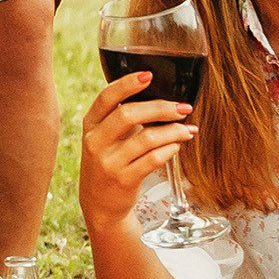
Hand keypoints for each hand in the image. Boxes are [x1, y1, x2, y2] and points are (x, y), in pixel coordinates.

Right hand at [78, 70, 197, 236]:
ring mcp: (108, 163)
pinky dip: (169, 149)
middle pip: (129, 115)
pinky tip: (177, 145)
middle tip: (183, 108)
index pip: (106, 98)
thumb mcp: (104, 138)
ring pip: (146, 139)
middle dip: (161, 108)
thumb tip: (161, 98)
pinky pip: (152, 160)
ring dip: (173, 131)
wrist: (100, 204)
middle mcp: (96, 142)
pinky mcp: (123, 180)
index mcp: (90, 125)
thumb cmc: (109, 163)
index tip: (149, 75)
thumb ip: (122, 119)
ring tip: (188, 130)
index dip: (127, 84)